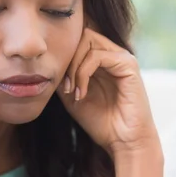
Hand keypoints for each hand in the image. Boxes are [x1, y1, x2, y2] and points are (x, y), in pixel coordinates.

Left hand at [57, 28, 159, 157]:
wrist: (123, 141)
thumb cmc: (100, 121)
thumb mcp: (72, 95)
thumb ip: (63, 75)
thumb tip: (47, 60)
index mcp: (102, 59)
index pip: (79, 39)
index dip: (64, 55)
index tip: (59, 84)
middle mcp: (113, 53)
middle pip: (82, 34)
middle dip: (67, 58)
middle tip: (65, 86)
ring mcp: (122, 57)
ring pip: (88, 40)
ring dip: (73, 66)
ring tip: (72, 91)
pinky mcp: (128, 64)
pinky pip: (97, 56)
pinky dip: (83, 73)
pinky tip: (81, 93)